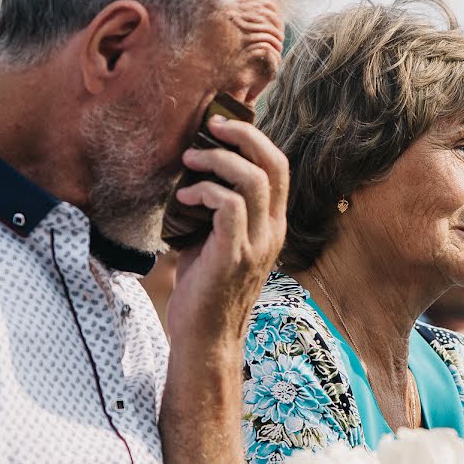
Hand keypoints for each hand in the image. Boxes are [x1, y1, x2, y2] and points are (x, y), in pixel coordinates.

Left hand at [166, 115, 288, 347]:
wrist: (205, 337)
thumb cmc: (205, 286)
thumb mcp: (216, 238)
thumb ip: (216, 208)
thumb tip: (191, 170)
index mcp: (272, 224)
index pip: (279, 167)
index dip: (255, 139)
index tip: (221, 126)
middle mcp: (272, 231)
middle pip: (274, 165)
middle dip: (243, 137)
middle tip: (210, 128)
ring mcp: (257, 244)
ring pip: (253, 182)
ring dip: (218, 162)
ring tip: (189, 160)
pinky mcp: (234, 257)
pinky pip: (230, 208)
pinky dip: (205, 192)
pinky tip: (184, 198)